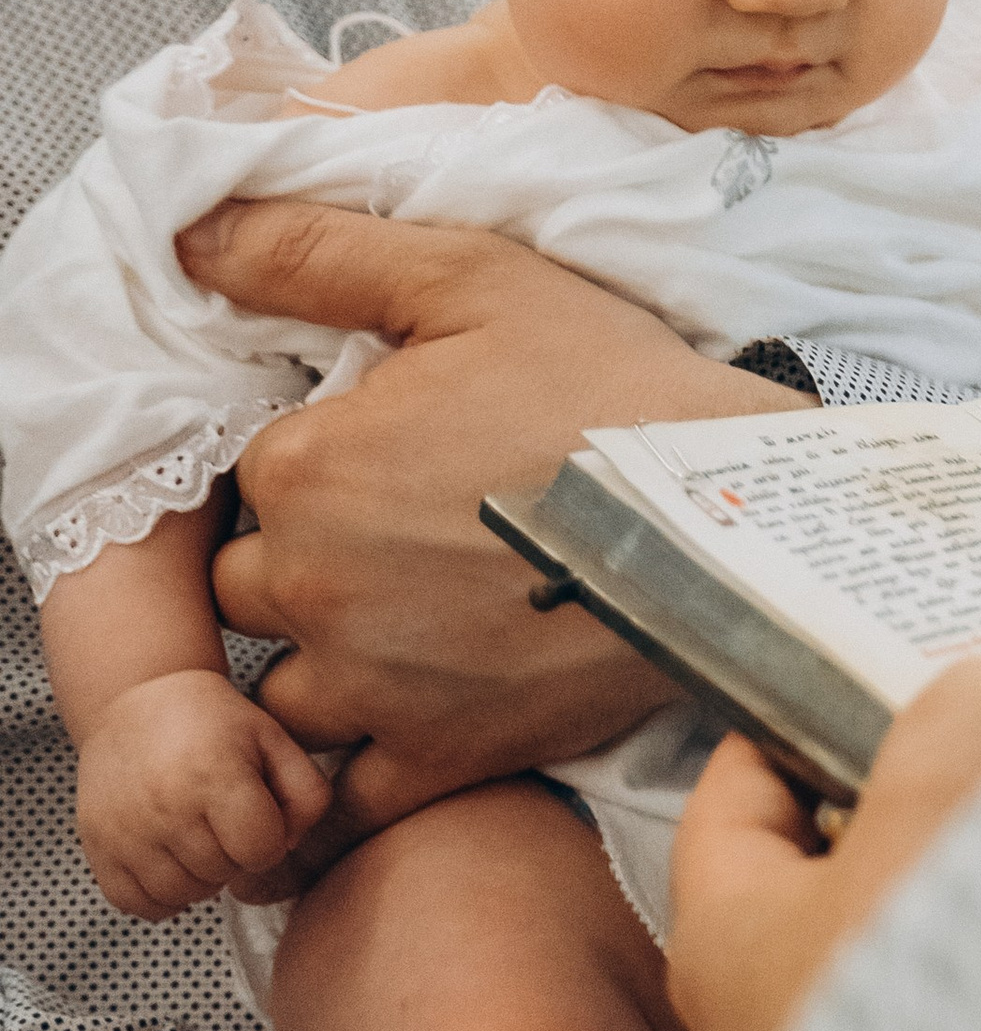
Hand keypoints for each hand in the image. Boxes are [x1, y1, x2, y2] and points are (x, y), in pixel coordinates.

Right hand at [76, 670, 334, 920]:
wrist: (138, 699)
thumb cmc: (217, 725)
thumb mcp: (276, 741)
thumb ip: (307, 796)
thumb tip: (284, 847)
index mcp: (215, 774)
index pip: (261, 850)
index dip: (270, 840)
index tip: (257, 814)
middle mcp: (164, 805)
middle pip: (222, 873)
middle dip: (235, 855)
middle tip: (223, 820)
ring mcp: (125, 829)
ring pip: (182, 895)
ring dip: (200, 878)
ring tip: (198, 838)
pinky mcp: (96, 845)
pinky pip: (136, 904)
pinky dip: (160, 896)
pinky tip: (170, 861)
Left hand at [175, 200, 806, 871]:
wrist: (741, 520)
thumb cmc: (613, 389)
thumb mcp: (471, 279)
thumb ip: (315, 253)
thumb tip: (189, 233)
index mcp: (304, 467)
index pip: (248, 481)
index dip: (310, 473)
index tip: (386, 466)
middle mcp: (313, 586)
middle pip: (249, 592)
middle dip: (304, 573)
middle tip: (406, 547)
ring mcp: (371, 686)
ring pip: (281, 694)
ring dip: (326, 672)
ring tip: (415, 636)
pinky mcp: (437, 760)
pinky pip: (338, 797)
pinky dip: (346, 778)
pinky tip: (396, 734)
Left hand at [666, 661, 980, 1030]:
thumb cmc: (918, 1028)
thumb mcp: (931, 820)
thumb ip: (955, 726)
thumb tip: (980, 697)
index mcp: (725, 930)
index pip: (739, 783)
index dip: (809, 709)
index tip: (892, 660)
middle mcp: (779, 1005)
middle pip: (845, 849)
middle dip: (928, 783)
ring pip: (922, 919)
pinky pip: (976, 988)